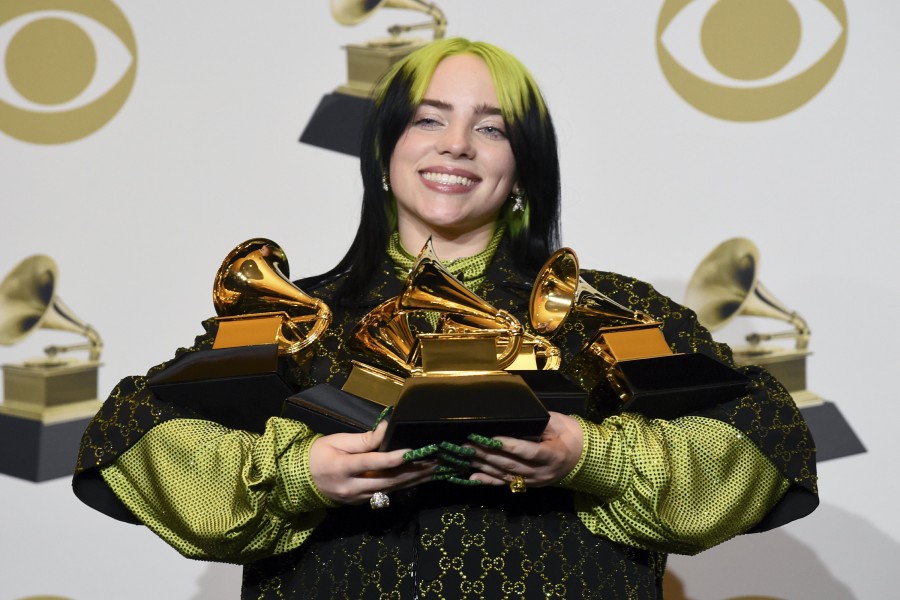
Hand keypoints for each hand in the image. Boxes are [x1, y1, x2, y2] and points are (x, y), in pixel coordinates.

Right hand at [308, 421, 434, 504]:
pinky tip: (418, 479)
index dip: (393, 457)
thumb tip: (387, 428)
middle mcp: (351, 487)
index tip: (413, 451)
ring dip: (413, 480)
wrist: (300, 480)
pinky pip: (385, 493)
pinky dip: (403, 485)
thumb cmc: (318, 454)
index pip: (372, 462)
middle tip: (434, 461)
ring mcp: (357, 498)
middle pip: (387, 480)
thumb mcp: (337, 440)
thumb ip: (364, 439)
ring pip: (390, 489)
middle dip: (413, 471)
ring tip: (433, 470)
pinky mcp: (361, 503)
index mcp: (342, 468)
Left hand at [465, 412, 583, 487]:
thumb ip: (538, 422)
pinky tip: (473, 477)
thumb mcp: (558, 423)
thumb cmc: (570, 434)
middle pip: (511, 464)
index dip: (509, 445)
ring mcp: (535, 481)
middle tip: (467, 444)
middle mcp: (542, 472)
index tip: (491, 437)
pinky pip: (506, 483)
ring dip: (483, 465)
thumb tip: (514, 417)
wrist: (584, 455)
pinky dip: (489, 480)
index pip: (528, 451)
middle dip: (487, 454)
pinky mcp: (529, 485)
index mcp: (553, 455)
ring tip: (465, 456)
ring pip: (505, 474)